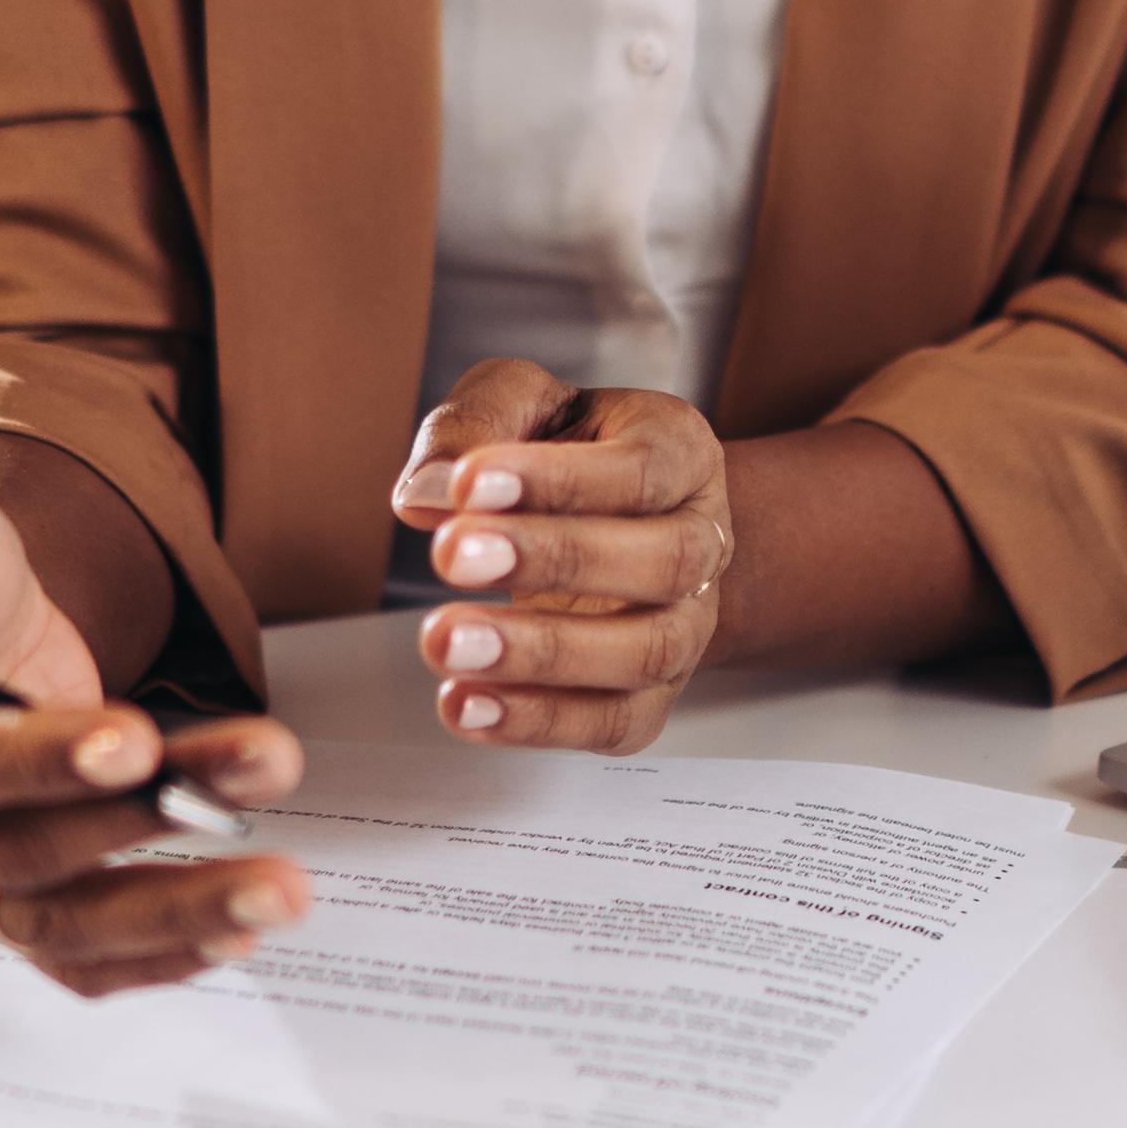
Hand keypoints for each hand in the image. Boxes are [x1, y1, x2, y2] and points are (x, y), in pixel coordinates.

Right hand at [0, 454, 303, 997]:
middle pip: (10, 856)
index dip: (28, 764)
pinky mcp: (6, 900)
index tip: (136, 741)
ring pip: (58, 922)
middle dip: (142, 819)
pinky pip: (78, 953)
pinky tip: (238, 933)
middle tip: (262, 767)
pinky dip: (159, 951)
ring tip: (278, 887)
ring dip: (175, 907)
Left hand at [394, 361, 733, 752]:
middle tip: (451, 555)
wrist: (613, 523)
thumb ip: (477, 423)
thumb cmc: (566, 451)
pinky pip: (614, 723)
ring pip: (645, 652)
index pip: (640, 469)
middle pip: (662, 561)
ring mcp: (686, 627)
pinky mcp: (651, 696)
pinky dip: (539, 723)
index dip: (557, 480)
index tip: (466, 483)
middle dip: (553, 559)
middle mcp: (702, 542)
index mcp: (682, 452)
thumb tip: (424, 491)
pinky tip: (466, 704)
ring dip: (540, 654)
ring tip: (447, 641)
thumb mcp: (524, 403)